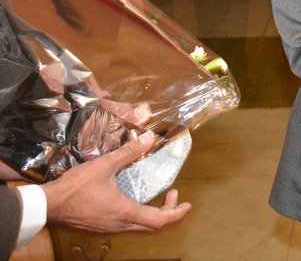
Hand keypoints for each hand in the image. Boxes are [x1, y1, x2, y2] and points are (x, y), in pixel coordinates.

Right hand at [43, 131, 191, 232]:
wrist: (48, 205)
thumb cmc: (75, 188)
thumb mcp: (105, 165)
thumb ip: (129, 152)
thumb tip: (149, 138)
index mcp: (125, 212)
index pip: (160, 220)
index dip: (177, 213)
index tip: (187, 204)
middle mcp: (119, 225)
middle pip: (152, 226)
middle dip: (169, 212)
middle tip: (175, 197)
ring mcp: (108, 228)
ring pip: (139, 228)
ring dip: (153, 215)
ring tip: (160, 199)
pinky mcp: (100, 227)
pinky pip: (126, 226)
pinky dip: (139, 217)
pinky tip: (134, 203)